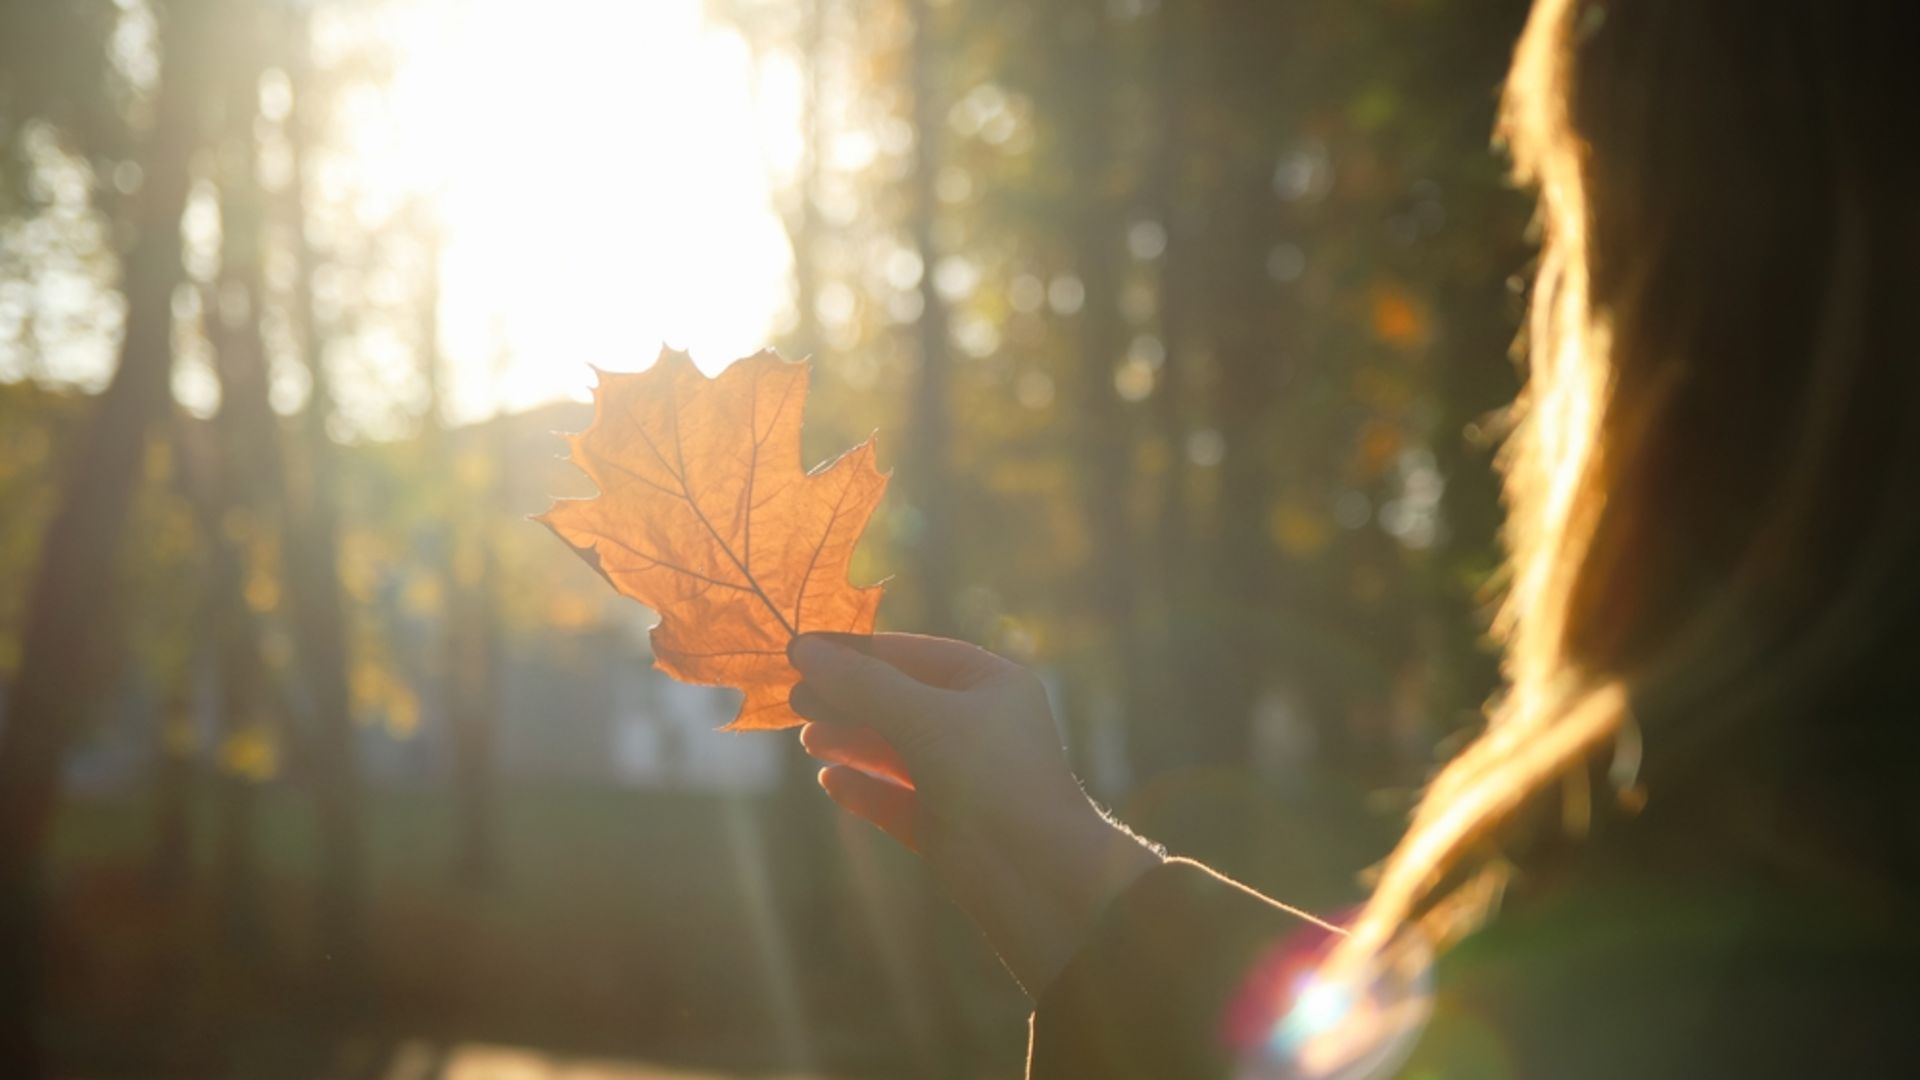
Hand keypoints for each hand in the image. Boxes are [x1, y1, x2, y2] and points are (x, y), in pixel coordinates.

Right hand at [787, 632, 1162, 995]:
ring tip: (807, 738)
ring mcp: (963, 778)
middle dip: (849, 699)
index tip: (803, 650)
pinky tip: (829, 781)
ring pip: (895, 750)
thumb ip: (863, 684)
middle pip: (900, 701)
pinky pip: (896, 798)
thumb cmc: (993, 779)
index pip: (916, 654)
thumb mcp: (926, 718)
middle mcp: (980, 727)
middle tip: (795, 699)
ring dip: (851, 741)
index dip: (859, 651)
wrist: (1040, 880)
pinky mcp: (946, 826)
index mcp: (992, 685)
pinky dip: (864, 788)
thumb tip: (802, 649)